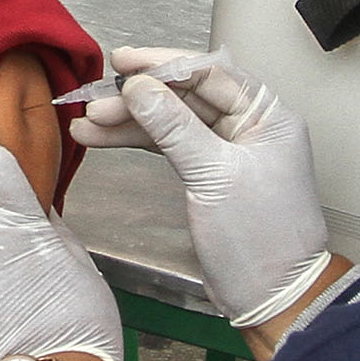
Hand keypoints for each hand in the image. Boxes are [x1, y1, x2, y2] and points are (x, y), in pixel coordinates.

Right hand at [71, 48, 332, 326]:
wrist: (272, 297)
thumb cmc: (261, 240)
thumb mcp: (213, 175)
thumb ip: (174, 127)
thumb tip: (139, 87)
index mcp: (267, 115)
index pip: (210, 72)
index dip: (163, 65)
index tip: (122, 63)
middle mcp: (250, 125)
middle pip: (187, 95)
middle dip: (139, 97)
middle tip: (96, 97)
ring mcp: (228, 150)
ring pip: (173, 121)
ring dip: (130, 121)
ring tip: (87, 121)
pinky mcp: (209, 174)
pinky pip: (170, 146)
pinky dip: (138, 142)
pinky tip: (103, 138)